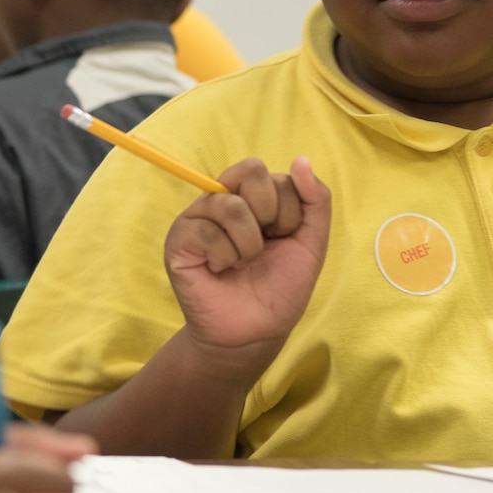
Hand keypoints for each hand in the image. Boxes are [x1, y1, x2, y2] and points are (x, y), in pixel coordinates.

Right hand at [164, 156, 330, 361]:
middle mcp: (222, 201)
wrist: (256, 332)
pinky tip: (220, 271)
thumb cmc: (279, 289)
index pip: (272, 174)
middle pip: (250, 171)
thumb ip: (314, 200)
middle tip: (262, 247)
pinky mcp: (178, 241)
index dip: (288, 209)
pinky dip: (225, 258)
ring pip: (231, 206)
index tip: (282, 238)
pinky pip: (207, 232)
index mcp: (252, 199)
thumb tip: (300, 160)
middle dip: (271, 215)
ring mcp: (197, 219)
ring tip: (241, 264)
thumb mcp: (310, 242)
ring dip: (249, 246)